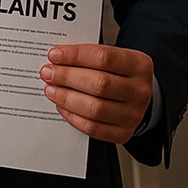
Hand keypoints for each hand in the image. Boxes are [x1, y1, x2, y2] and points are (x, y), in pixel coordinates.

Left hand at [39, 44, 153, 143]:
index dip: (75, 56)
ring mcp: (133, 114)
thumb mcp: (112, 58)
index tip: (54, 55)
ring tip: (51, 90)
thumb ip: (87, 57)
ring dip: (66, 98)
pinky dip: (72, 117)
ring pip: (94, 108)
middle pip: (99, 84)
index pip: (104, 57)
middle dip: (67, 77)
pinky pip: (92, 128)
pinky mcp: (123, 133)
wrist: (135, 96)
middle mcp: (139, 91)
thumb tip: (56, 59)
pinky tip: (62, 106)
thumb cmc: (118, 74)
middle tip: (48, 73)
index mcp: (138, 65)